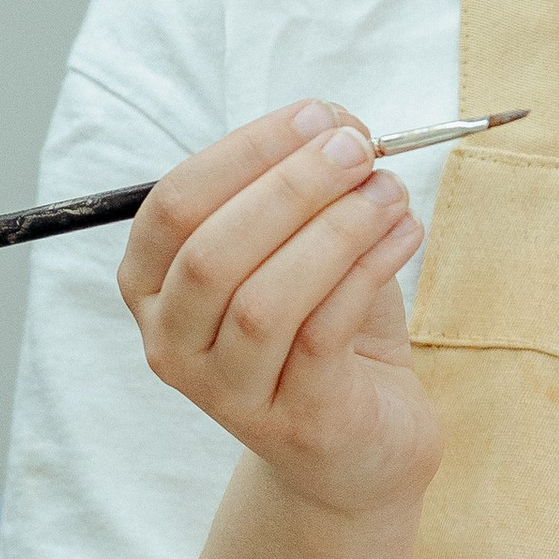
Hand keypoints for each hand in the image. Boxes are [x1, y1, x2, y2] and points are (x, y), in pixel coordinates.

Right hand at [117, 102, 439, 520]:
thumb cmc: (324, 328)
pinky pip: (323, 335)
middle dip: (291, 187)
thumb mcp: (304, 244)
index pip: (174, 205)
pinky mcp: (294, 422)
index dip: (246, 152)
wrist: (363, 442)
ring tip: (390, 192)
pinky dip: (368, 270)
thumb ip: (307, 182)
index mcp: (152, 286)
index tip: (317, 115)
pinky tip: (405, 233)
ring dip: (335, 230)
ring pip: (264, 300)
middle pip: (212, 252)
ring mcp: (226, 394)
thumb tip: (337, 123)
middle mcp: (172, 344)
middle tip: (359, 149)